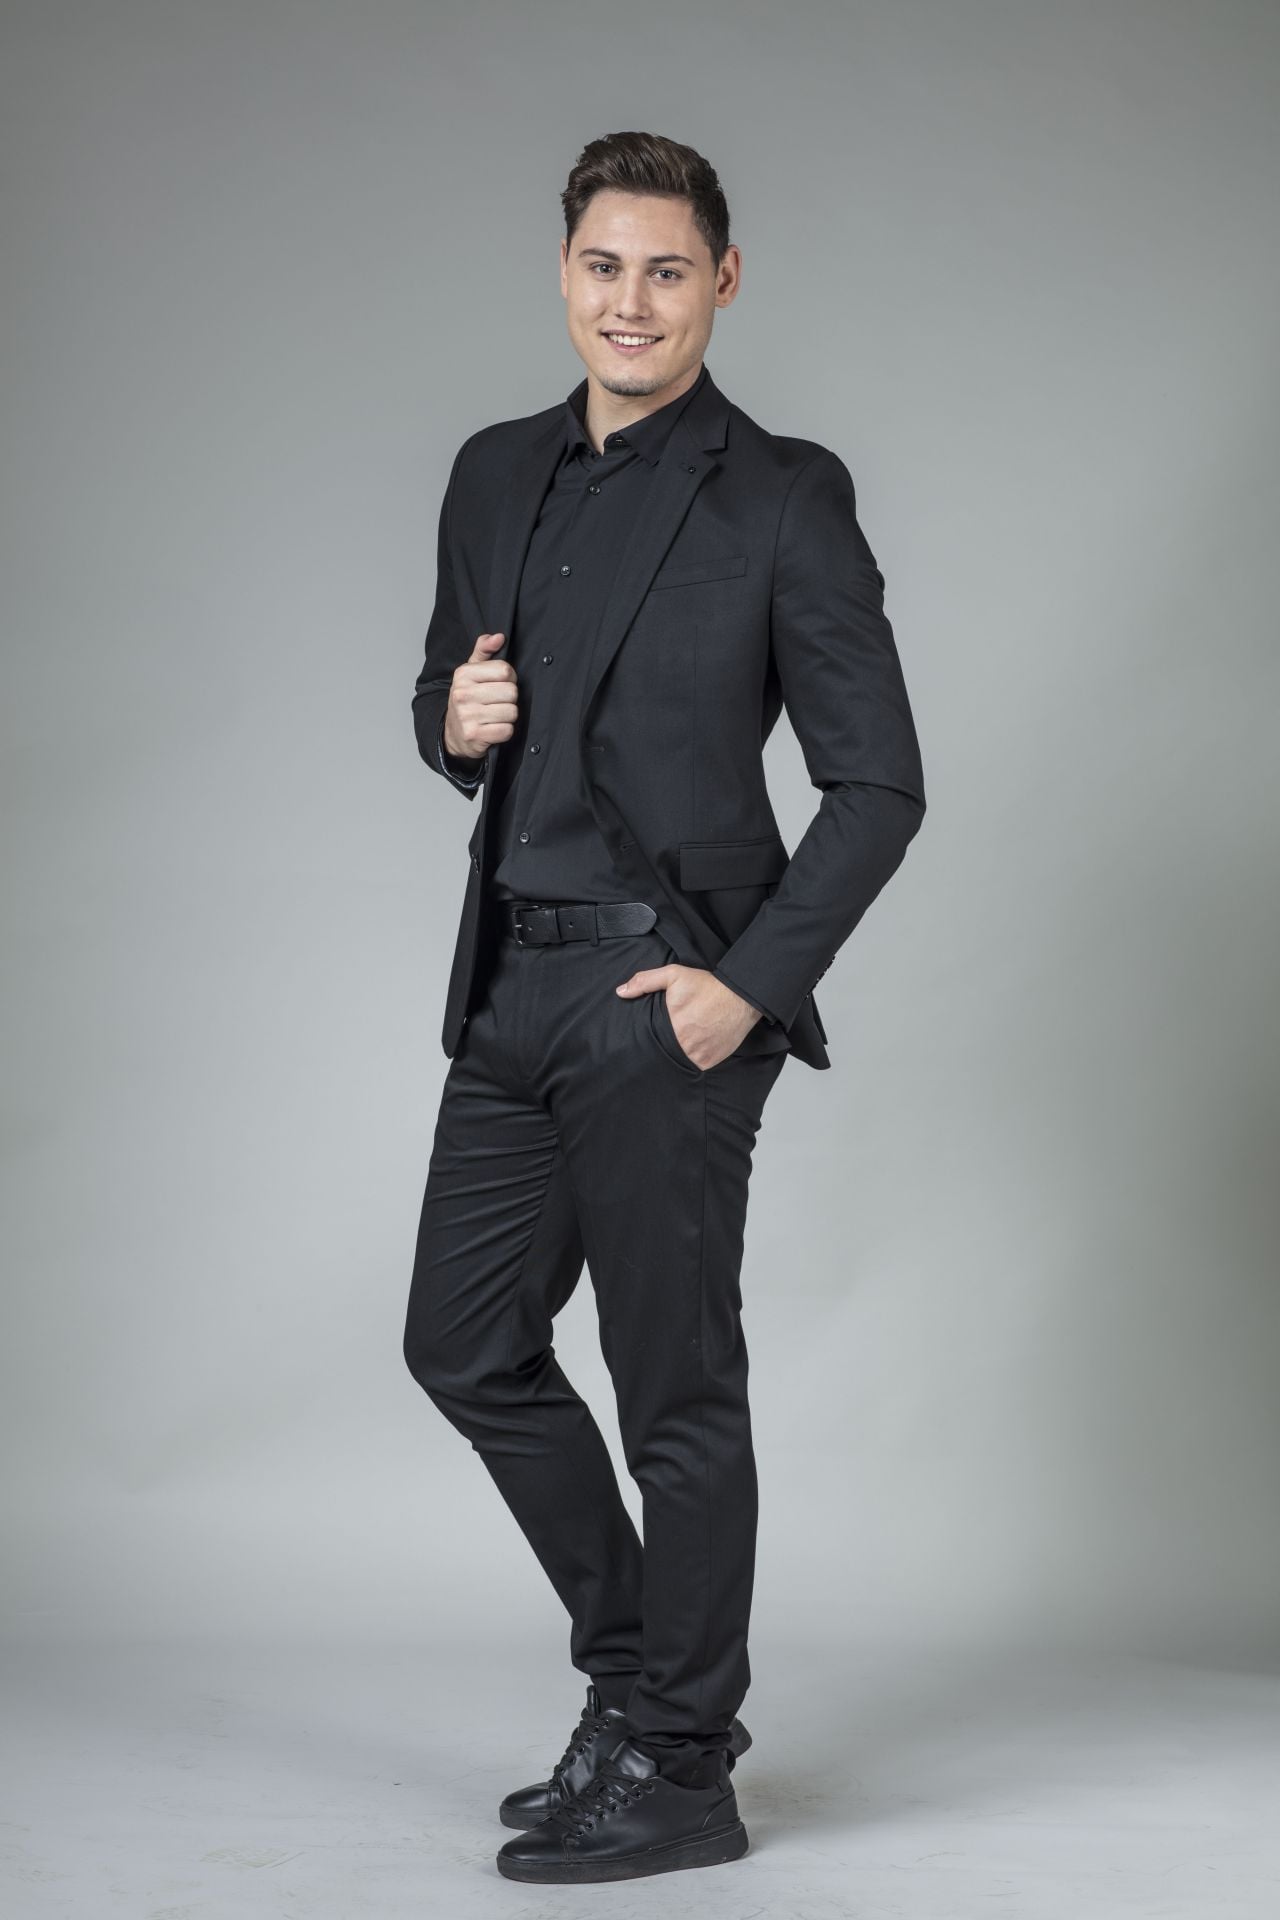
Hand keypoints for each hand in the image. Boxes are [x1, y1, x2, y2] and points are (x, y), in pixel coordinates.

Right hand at [443, 633, 518, 760]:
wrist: (453, 733)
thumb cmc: (467, 699)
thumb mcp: (471, 671)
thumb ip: (484, 650)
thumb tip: (498, 637)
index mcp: (463, 674)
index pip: (505, 670)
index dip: (509, 678)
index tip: (500, 684)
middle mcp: (463, 694)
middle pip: (511, 692)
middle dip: (510, 699)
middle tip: (498, 702)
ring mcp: (467, 716)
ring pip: (512, 712)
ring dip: (508, 716)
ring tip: (496, 715)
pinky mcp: (474, 735)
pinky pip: (507, 730)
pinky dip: (505, 731)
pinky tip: (494, 728)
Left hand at [615, 963, 761, 1069]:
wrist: (741, 997)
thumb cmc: (707, 986)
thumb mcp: (674, 975)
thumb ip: (645, 981)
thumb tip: (620, 992)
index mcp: (670, 1027)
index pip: (650, 1040)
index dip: (648, 1038)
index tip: (649, 1034)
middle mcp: (683, 1045)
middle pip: (663, 1052)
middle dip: (661, 1047)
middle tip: (664, 1038)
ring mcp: (697, 1056)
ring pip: (678, 1061)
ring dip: (676, 1054)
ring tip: (678, 1043)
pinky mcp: (709, 1062)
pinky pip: (694, 1065)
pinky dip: (692, 1059)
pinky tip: (693, 1047)